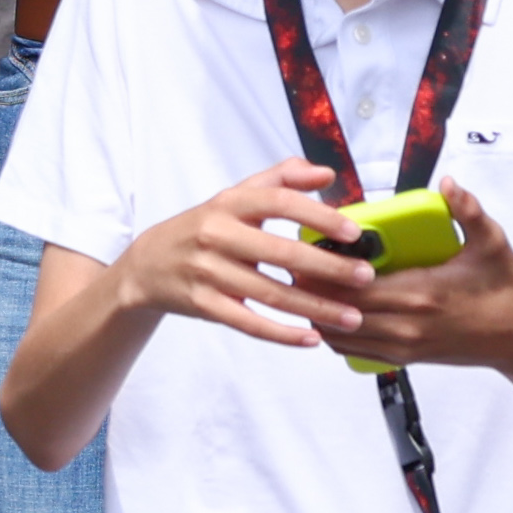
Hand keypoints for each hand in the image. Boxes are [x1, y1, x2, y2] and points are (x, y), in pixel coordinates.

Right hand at [114, 160, 360, 350]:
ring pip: (270, 294)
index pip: (278, 202)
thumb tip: (326, 174)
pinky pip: (249, 323)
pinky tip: (312, 339)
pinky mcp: (204, 305)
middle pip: (281, 253)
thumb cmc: (202, 228)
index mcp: (229, 204)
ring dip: (315, 308)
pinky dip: (282, 334)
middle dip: (328, 268)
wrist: (147, 265)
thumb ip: (281, 179)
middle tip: (365, 278)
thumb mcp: (234, 197)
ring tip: (352, 317)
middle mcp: (217, 235)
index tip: (352, 232)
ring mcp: (208, 273)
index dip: (317, 216)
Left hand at [314, 180, 512, 376]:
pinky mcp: (405, 357)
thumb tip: (447, 183)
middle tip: (293, 264)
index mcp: (421, 293)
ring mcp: (404, 345)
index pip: (356, 286)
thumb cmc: (504, 287)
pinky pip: (356, 351)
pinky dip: (336, 334)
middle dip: (313, 290)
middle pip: (340, 311)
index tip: (305, 252)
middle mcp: (407, 324)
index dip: (324, 273)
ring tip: (305, 288)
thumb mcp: (492, 243)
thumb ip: (469, 211)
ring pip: (343, 336)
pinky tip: (328, 313)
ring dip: (320, 313)